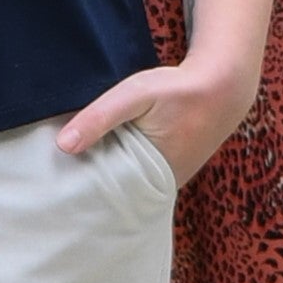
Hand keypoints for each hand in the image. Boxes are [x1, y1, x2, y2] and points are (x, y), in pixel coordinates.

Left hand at [56, 53, 258, 179]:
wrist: (223, 87)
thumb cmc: (179, 90)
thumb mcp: (136, 95)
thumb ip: (101, 117)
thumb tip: (63, 145)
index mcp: (153, 178)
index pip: (108, 195)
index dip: (83, 189)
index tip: (58, 185)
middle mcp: (162, 186)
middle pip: (117, 191)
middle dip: (94, 185)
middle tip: (60, 178)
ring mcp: (169, 179)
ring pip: (129, 183)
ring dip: (110, 174)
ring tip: (78, 166)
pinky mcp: (171, 168)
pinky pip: (142, 174)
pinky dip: (126, 165)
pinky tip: (108, 154)